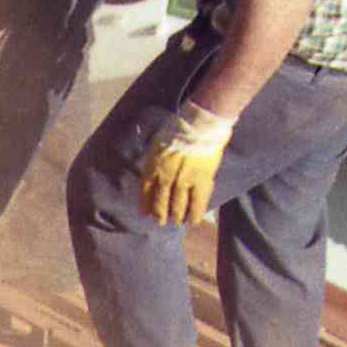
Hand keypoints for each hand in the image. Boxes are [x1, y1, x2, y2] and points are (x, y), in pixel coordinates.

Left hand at [138, 99, 232, 225]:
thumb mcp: (159, 141)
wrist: (200, 124)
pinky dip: (195, 213)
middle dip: (160, 213)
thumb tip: (154, 169)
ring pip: (178, 204)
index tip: (144, 213)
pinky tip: (193, 220)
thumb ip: (156, 157)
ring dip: (176, 215)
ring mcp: (184, 180)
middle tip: (161, 222)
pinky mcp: (201, 181)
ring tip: (177, 221)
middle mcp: (166, 176)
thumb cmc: (180, 127)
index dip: (145, 203)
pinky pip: (197, 202)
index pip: (146, 189)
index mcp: (154, 165)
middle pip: (161, 200)